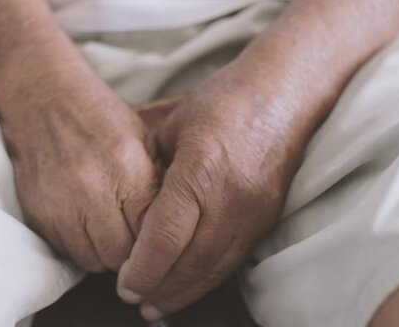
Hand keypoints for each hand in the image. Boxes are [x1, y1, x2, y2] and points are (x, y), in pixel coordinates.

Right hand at [2, 67, 160, 272]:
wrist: (43, 101)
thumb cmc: (100, 119)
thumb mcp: (143, 142)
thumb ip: (158, 187)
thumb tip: (175, 226)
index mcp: (128, 171)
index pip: (151, 234)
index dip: (157, 241)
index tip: (159, 238)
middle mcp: (92, 193)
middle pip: (121, 256)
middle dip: (132, 254)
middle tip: (134, 239)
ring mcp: (61, 208)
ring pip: (93, 261)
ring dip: (105, 254)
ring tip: (110, 231)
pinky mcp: (38, 216)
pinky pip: (67, 251)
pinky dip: (80, 246)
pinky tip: (86, 225)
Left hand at [117, 63, 305, 318]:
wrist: (285, 93)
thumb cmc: (223, 101)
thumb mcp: (172, 122)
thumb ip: (146, 162)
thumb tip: (113, 190)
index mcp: (202, 169)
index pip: (167, 235)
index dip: (142, 268)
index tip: (123, 284)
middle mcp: (232, 197)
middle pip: (191, 261)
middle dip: (159, 288)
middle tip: (133, 300)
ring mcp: (255, 211)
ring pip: (215, 268)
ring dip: (184, 293)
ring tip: (156, 306)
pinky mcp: (267, 219)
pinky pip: (234, 260)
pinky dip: (208, 279)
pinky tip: (189, 287)